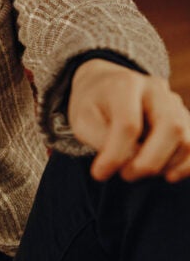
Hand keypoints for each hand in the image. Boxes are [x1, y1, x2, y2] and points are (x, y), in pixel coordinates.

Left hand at [67, 59, 189, 182]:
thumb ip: (100, 139)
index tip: (99, 173)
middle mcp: (156, 90)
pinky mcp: (185, 119)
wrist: (106, 86)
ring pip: (187, 140)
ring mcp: (175, 104)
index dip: (115, 155)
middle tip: (126, 175)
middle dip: (150, 161)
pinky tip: (166, 173)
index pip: (128, 123)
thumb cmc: (92, 104)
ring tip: (138, 170)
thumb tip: (126, 162)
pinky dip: (185, 166)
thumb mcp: (82, 118)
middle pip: (171, 126)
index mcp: (126, 84)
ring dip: (165, 165)